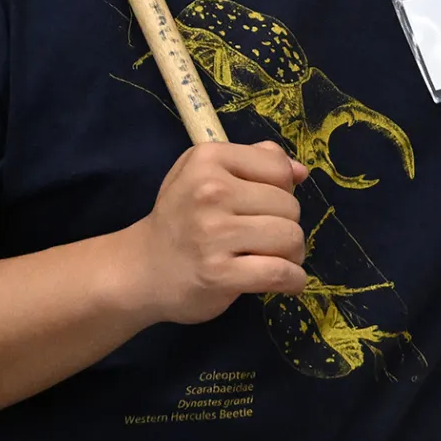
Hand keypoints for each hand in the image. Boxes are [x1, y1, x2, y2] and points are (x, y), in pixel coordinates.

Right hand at [121, 140, 309, 324]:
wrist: (140, 270)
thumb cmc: (180, 218)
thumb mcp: (205, 173)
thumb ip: (254, 162)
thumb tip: (300, 172)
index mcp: (208, 159)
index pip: (278, 168)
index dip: (282, 188)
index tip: (266, 205)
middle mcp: (210, 191)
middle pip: (289, 205)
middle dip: (287, 224)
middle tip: (266, 238)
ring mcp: (214, 234)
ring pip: (290, 237)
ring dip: (293, 253)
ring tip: (276, 258)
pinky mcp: (219, 274)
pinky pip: (279, 273)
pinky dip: (293, 280)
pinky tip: (288, 281)